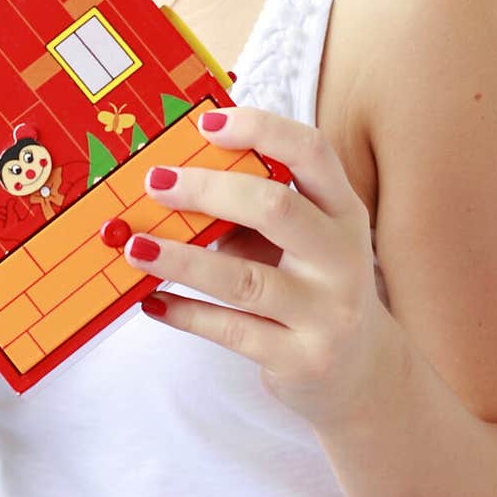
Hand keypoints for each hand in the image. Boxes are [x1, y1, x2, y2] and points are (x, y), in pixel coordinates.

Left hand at [124, 105, 390, 430]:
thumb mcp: (304, 239)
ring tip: (135, 246)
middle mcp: (344, 257)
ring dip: (181, 259)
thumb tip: (175, 181)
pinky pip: (231, 330)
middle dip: (207, 189)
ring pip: (243, 278)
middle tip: (155, 183)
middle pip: (274, 207)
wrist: (362, 372)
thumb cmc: (313, 284)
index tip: (206, 124)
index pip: (311, 152)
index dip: (260, 129)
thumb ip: (255, 210)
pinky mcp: (303, 360)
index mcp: (343, 210)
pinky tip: (152, 301)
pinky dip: (185, 314)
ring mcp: (327, 313)